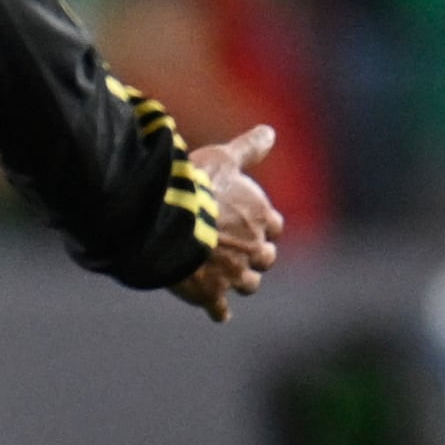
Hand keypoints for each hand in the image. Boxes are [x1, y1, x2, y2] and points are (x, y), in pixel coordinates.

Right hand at [174, 124, 284, 321]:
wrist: (170, 220)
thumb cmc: (199, 186)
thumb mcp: (224, 158)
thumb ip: (249, 148)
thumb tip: (271, 131)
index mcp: (261, 218)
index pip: (274, 226)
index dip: (264, 227)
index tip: (256, 227)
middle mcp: (253, 248)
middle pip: (265, 259)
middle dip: (256, 257)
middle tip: (242, 256)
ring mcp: (233, 274)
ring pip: (249, 285)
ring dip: (241, 283)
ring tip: (229, 281)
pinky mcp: (211, 293)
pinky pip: (220, 308)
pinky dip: (219, 311)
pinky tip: (217, 312)